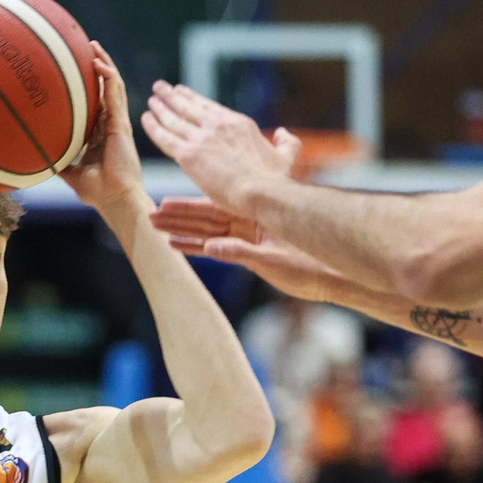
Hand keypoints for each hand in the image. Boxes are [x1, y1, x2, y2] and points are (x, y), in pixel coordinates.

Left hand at [59, 43, 142, 211]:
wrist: (114, 200)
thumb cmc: (97, 192)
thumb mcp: (71, 174)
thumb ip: (59, 163)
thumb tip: (37, 159)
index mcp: (102, 133)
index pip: (97, 101)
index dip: (90, 84)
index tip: (76, 68)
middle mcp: (111, 124)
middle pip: (106, 88)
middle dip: (98, 66)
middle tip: (85, 47)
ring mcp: (118, 123)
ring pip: (114, 86)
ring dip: (105, 64)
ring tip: (94, 46)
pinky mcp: (121, 124)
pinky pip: (116, 96)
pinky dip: (109, 78)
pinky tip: (101, 65)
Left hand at [141, 82, 298, 210]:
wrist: (262, 192)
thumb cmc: (276, 181)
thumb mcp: (286, 157)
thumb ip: (286, 143)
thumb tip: (284, 133)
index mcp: (238, 123)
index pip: (209, 107)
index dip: (192, 98)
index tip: (182, 91)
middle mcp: (217, 125)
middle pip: (188, 107)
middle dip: (172, 96)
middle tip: (160, 89)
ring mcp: (201, 138)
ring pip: (173, 119)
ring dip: (160, 108)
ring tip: (150, 101)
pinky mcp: (188, 155)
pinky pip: (165, 138)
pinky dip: (153, 127)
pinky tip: (145, 120)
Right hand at [150, 197, 339, 302]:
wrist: (331, 278)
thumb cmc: (310, 265)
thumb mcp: (273, 260)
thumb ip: (242, 253)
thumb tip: (213, 248)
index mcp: (254, 218)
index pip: (213, 210)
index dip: (186, 209)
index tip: (163, 205)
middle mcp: (248, 225)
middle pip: (205, 219)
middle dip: (177, 218)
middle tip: (150, 215)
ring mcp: (247, 239)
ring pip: (207, 233)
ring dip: (181, 231)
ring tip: (156, 228)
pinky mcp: (250, 255)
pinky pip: (217, 250)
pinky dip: (197, 247)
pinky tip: (176, 244)